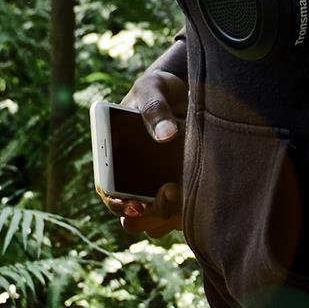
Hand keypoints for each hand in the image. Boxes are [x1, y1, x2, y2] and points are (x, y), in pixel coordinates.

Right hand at [100, 66, 187, 237]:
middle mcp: (133, 177)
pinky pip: (182, 210)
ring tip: (182, 192)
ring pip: (158, 218)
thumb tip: (166, 135)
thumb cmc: (159, 89)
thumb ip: (155, 109)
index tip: (133, 203)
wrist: (185, 90)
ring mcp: (158, 185)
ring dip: (168, 215)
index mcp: (114, 157)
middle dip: (148, 213)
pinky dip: (188, 209)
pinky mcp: (182, 186)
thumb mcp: (152, 90)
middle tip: (167, 193)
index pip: (108, 191)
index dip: (117, 203)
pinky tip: (200, 195)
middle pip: (134, 213)